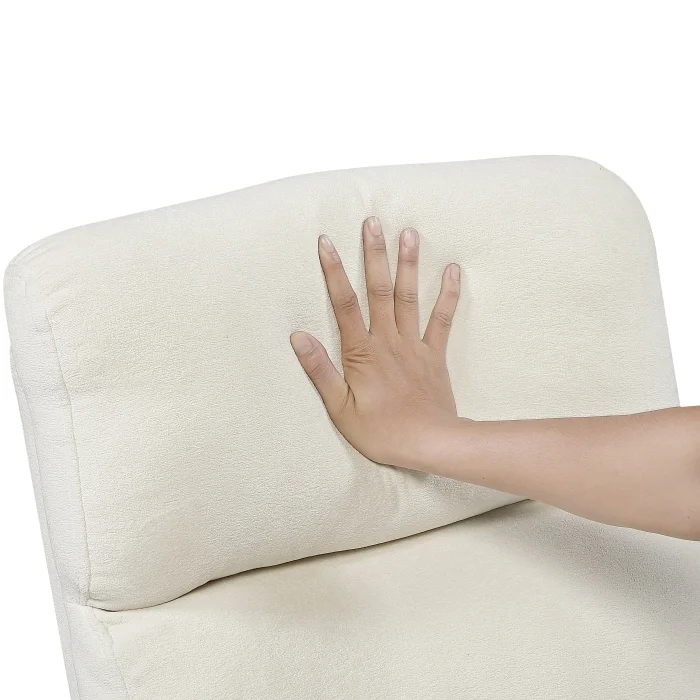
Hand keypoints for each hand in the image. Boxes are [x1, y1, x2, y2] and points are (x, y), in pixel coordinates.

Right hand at [290, 216, 461, 469]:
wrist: (430, 444)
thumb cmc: (380, 431)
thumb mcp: (339, 408)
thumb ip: (320, 370)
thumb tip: (298, 336)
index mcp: (361, 353)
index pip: (344, 303)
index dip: (334, 271)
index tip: (326, 241)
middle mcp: (388, 341)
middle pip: (380, 290)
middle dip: (374, 254)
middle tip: (373, 221)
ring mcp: (413, 345)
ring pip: (410, 298)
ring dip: (409, 264)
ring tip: (409, 233)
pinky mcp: (434, 356)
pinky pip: (442, 320)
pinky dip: (448, 295)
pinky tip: (453, 271)